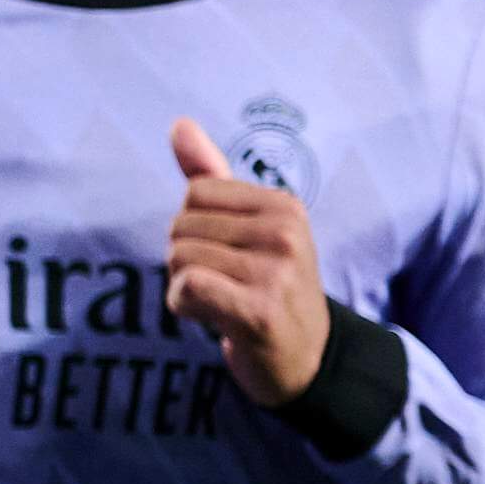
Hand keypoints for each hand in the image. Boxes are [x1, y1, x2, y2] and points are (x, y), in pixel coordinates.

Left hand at [166, 117, 329, 402]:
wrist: (306, 359)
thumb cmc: (267, 287)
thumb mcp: (248, 226)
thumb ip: (211, 175)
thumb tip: (178, 124)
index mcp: (284, 205)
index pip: (195, 193)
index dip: (195, 228)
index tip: (228, 256)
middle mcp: (285, 233)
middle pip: (181, 227)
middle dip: (187, 260)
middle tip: (225, 286)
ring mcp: (276, 273)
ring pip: (178, 259)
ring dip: (185, 287)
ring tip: (223, 302)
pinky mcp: (259, 311)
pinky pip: (186, 288)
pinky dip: (184, 306)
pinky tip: (211, 318)